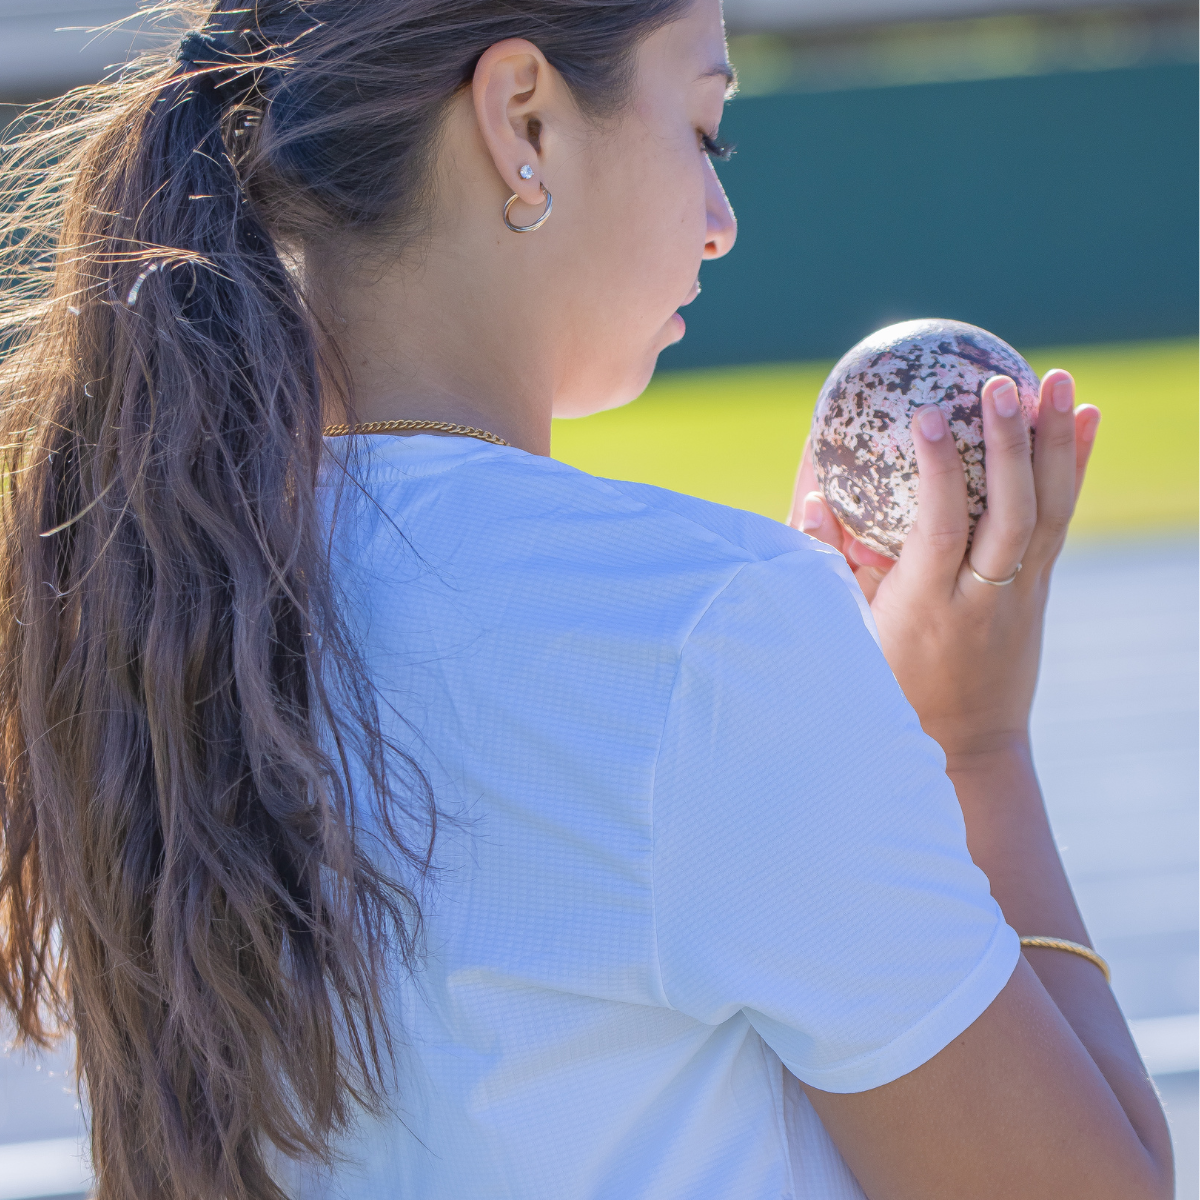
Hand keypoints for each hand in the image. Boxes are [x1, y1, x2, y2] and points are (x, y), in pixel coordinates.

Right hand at [789, 371, 1100, 759]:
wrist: (969, 743)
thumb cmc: (895, 687)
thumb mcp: (850, 637)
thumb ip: (828, 570)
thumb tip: (812, 500)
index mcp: (929, 607)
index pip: (941, 530)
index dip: (939, 473)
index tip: (927, 417)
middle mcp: (984, 597)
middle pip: (1010, 515)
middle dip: (1009, 445)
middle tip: (1001, 381)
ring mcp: (1022, 592)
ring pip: (1049, 512)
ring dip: (1055, 443)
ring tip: (1056, 378)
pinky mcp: (1040, 587)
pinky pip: (1063, 520)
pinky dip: (1077, 467)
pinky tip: (1086, 418)